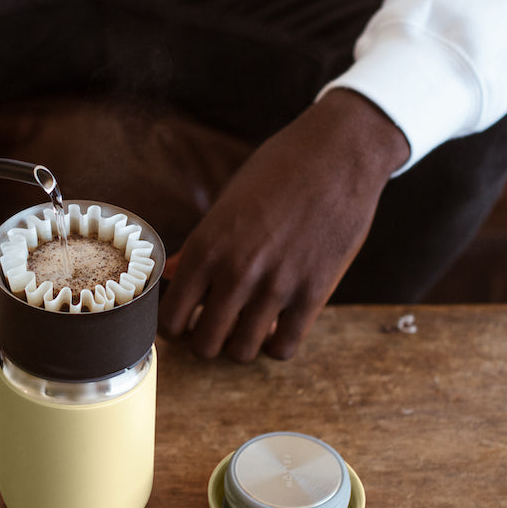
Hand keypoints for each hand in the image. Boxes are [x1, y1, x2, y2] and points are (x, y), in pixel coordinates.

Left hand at [158, 89, 409, 361]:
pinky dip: (276, 345)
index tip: (185, 323)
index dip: (174, 329)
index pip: (172, 319)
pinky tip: (276, 327)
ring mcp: (276, 286)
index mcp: (206, 248)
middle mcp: (235, 272)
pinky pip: (285, 347)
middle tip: (214, 328)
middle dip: (205, 342)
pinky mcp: (314, 293)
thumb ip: (197, 248)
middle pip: (204, 345)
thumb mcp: (226, 205)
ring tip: (245, 326)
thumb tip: (170, 276)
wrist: (336, 155)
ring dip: (240, 345)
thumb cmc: (276, 172)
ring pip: (242, 351)